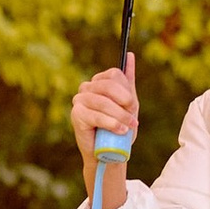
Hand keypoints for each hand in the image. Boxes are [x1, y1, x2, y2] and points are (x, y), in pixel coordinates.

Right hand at [70, 53, 137, 195]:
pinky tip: (119, 130)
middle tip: (133, 119)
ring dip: (120, 116)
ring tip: (128, 128)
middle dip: (124, 103)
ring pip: (103, 102)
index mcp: (99, 82)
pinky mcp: (76, 114)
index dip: (126, 90)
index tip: (132, 106)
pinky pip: (96, 115)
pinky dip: (110, 123)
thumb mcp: (128, 104)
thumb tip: (130, 55)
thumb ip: (128, 81)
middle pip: (108, 86)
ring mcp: (79, 100)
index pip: (114, 74)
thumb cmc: (118, 128)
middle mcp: (87, 88)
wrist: (108, 153)